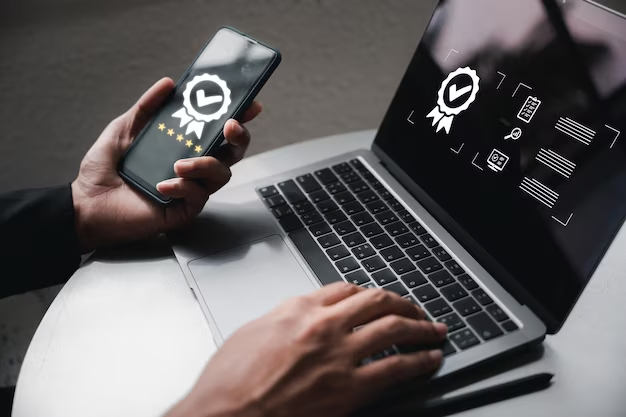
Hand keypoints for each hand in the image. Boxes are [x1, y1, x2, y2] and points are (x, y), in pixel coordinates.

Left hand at [71, 78, 261, 250]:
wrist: (86, 205)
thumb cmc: (103, 171)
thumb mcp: (124, 130)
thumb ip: (147, 107)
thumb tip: (168, 84)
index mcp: (182, 148)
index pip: (218, 132)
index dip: (237, 118)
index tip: (248, 105)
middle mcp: (191, 168)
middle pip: (232, 153)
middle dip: (238, 137)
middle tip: (229, 126)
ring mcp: (190, 190)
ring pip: (221, 175)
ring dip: (206, 164)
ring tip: (181, 164)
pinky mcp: (183, 211)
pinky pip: (198, 197)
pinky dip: (183, 187)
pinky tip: (163, 185)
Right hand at [167, 283, 446, 416]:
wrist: (223, 414)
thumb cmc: (229, 380)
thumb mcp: (253, 332)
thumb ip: (285, 318)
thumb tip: (302, 316)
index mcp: (298, 308)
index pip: (345, 289)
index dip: (368, 293)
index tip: (376, 300)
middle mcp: (324, 325)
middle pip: (377, 301)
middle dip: (403, 302)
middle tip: (416, 309)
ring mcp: (339, 355)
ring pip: (394, 328)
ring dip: (421, 326)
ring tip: (434, 330)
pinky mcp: (349, 389)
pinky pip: (396, 368)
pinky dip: (419, 361)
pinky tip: (430, 359)